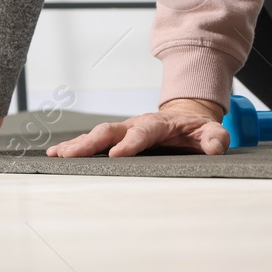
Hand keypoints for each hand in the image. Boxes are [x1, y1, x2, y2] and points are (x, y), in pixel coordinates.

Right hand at [46, 97, 228, 157]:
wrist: (185, 115)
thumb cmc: (196, 127)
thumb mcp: (211, 130)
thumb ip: (214, 137)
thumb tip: (214, 147)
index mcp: (158, 124)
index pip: (143, 133)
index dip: (130, 143)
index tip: (117, 155)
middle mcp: (135, 124)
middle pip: (110, 131)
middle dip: (90, 143)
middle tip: (73, 155)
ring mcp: (123, 130)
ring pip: (97, 135)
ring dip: (77, 145)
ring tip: (57, 155)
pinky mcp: (116, 137)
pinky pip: (93, 140)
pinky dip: (74, 146)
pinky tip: (56, 154)